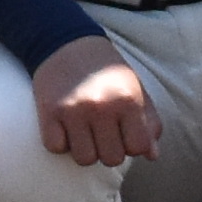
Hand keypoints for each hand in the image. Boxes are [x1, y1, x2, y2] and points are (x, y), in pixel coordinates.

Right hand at [28, 32, 161, 171]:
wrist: (65, 42)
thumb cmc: (106, 71)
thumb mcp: (135, 89)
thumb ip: (149, 123)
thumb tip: (152, 156)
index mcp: (128, 100)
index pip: (137, 148)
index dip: (131, 144)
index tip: (123, 132)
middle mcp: (102, 107)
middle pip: (111, 159)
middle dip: (108, 149)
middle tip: (102, 132)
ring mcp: (74, 110)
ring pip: (84, 159)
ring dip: (85, 149)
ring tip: (84, 132)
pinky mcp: (49, 111)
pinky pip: (56, 147)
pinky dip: (60, 142)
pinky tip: (64, 128)